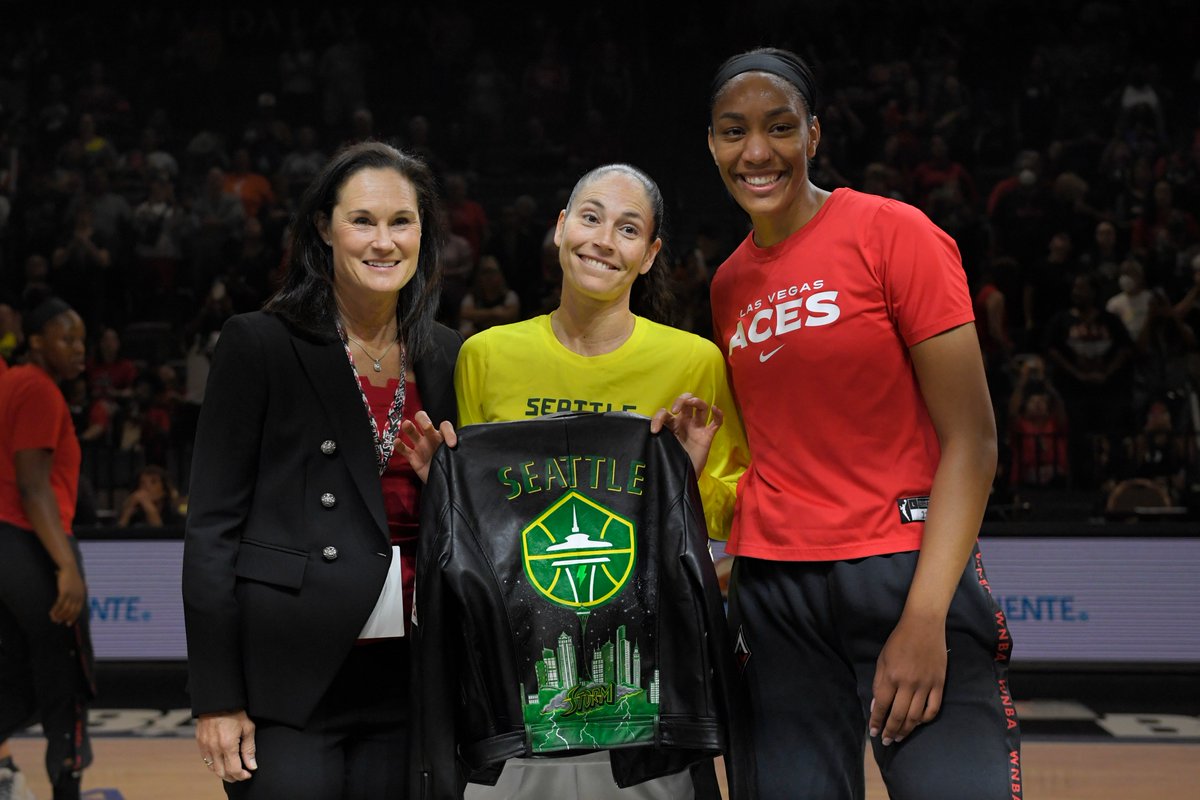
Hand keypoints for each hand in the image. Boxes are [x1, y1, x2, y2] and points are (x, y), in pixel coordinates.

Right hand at [50, 564, 84, 624]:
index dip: (73, 617)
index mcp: (82, 595)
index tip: (68, 623)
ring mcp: (72, 594)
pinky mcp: (64, 592)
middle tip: (58, 622)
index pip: (78, 610)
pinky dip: (55, 610)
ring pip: (65, 609)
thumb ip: (76, 594)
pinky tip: (51, 613)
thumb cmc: (71, 577)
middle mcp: (78, 596)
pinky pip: (59, 604)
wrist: (69, 568)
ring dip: (58, 615)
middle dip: (65, 618)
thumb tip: (71, 603)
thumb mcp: (76, 586)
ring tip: (53, 619)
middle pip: (71, 611)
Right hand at [196, 710, 256, 781]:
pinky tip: (221, 763)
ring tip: (232, 771)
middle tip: (241, 775)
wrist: (217, 700)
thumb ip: (249, 749)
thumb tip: (252, 766)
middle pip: (222, 772)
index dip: (242, 775)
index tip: (248, 774)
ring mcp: (205, 746)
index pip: (234, 770)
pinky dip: (214, 765)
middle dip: (233, 777)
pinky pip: (206, 760)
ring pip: (212, 768)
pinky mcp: (200, 742)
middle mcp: (214, 748)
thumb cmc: (235, 712)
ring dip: (223, 773)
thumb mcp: (248, 728)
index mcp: (227, 745)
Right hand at [396, 410, 457, 482]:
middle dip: (424, 420)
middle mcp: (430, 438)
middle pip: (424, 421)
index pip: (445, 426)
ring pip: (412, 432)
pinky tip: (397, 442)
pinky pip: (404, 449)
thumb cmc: (450, 464)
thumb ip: (458, 452)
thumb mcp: (456, 457)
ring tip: (407, 425)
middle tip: (427, 427)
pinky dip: (399, 445)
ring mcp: (420, 446)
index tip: (452, 445)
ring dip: (408, 427)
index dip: (449, 433)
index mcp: (443, 436)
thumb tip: (459, 450)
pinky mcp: (413, 457)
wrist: (442, 480)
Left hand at [650, 393, 723, 476]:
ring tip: (691, 402)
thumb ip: (657, 439)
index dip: (658, 418)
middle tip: (674, 410)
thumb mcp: (661, 448)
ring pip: (701, 407)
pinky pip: (716, 423)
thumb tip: (651, 433)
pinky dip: (718, 415)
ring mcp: (697, 428)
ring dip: (697, 401)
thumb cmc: (672, 461)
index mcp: (672, 424)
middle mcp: (685, 423)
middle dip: (680, 401)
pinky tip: (715, 409)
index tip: (654, 431)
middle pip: (686, 402)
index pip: (664, 413)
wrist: (683, 477)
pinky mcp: (707, 436)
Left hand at [869, 615, 946, 745]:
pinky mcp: (939, 684)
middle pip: (899, 715)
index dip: (877, 721)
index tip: (874, 732)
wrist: (924, 625)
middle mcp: (908, 684)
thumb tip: (877, 706)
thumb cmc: (899, 640)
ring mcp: (926, 685)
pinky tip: (917, 723)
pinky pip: (933, 708)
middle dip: (891, 731)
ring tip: (899, 736)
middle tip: (886, 740)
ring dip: (907, 729)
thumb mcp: (882, 659)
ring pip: (916, 716)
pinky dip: (924, 719)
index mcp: (891, 676)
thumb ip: (879, 683)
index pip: (882, 706)